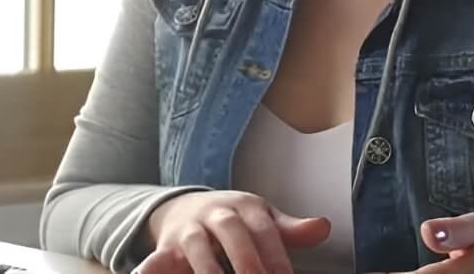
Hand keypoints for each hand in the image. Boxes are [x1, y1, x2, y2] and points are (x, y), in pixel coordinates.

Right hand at [134, 190, 330, 273]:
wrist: (184, 207)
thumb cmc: (235, 220)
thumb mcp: (263, 219)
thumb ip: (290, 230)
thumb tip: (324, 227)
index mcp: (245, 207)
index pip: (265, 231)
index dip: (277, 258)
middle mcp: (216, 215)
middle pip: (233, 234)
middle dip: (247, 263)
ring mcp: (189, 230)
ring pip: (198, 249)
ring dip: (209, 270)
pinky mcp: (167, 248)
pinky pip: (156, 260)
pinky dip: (149, 271)